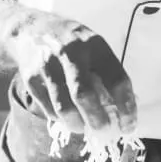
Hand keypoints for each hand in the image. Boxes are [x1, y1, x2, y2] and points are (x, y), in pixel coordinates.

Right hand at [10, 14, 136, 138]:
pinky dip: (60, 118)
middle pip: (85, 94)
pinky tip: (67, 116)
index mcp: (95, 45)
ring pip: (64, 106)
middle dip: (97, 119)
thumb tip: (122, 112)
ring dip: (77, 124)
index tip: (129, 125)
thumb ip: (108, 74)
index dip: (126, 106)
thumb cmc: (73, 44)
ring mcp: (48, 65)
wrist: (32, 29)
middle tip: (105, 132)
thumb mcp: (94, 48)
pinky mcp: (31, 78)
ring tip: (83, 127)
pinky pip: (48, 108)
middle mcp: (71, 53)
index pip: (116, 79)